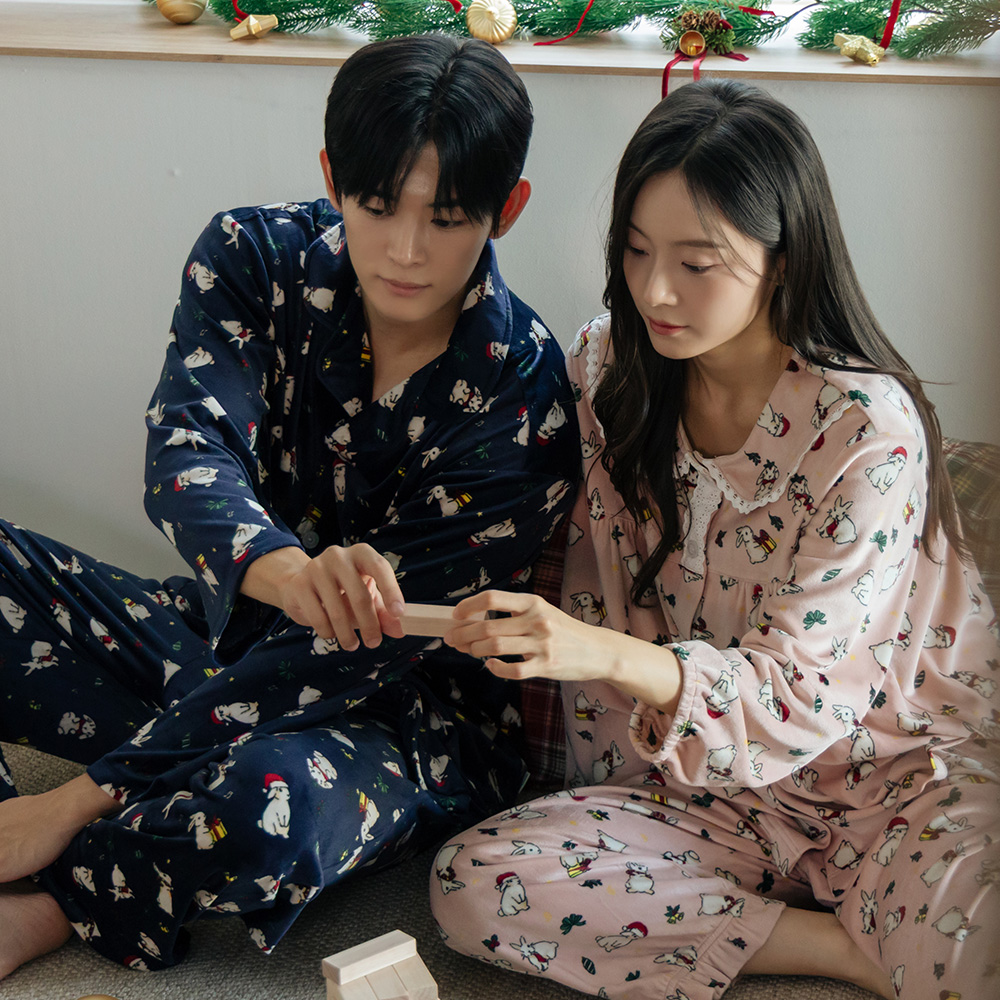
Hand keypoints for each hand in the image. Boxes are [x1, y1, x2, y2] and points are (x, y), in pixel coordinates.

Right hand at [242, 544, 404, 650]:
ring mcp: (316, 568)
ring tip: (352, 645)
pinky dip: (328, 632)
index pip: (380, 567)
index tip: (398, 613)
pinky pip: (318, 617)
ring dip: (347, 634)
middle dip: (369, 624)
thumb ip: (384, 612)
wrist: (299, 583)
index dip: (391, 590)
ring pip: (338, 611)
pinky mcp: (300, 585)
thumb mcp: (367, 595)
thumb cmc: (342, 589)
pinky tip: (332, 634)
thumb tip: (400, 630)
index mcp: (361, 553)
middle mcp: (338, 556)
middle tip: (374, 643)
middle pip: (360, 595)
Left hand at [445, 590, 682, 713]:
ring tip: (468, 650)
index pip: (492, 598)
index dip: (469, 606)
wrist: (597, 650)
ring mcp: (542, 645)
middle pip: (488, 627)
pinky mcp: (546, 666)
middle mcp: (537, 621)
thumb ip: (513, 614)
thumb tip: (474, 619)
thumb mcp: (541, 611)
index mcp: (533, 603)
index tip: (455, 615)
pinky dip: (495, 668)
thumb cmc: (563, 630)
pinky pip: (512, 670)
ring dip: (474, 650)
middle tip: (451, 638)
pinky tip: (490, 665)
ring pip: (496, 647)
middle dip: (463, 633)